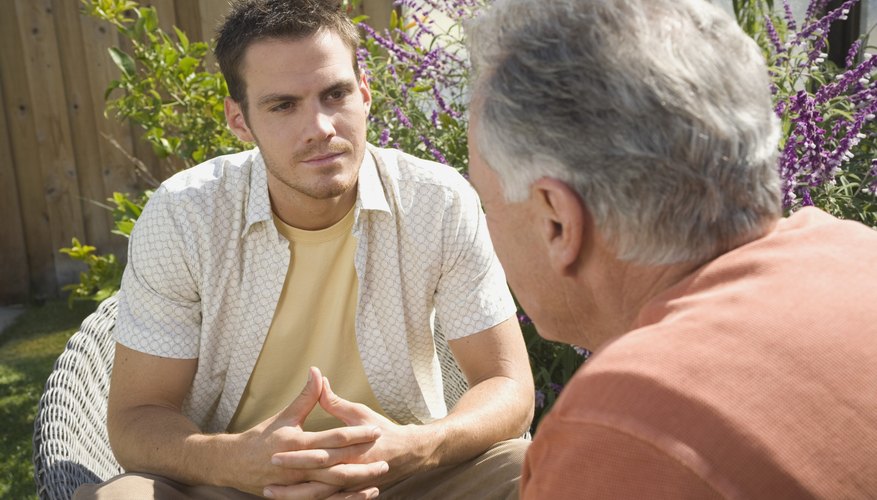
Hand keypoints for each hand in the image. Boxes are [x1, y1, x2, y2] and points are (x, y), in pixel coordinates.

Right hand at [232, 367, 388, 497]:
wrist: (234, 463)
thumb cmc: (262, 437)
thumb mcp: (285, 415)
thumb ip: (306, 396)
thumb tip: (317, 371)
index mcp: (296, 443)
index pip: (332, 439)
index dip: (356, 435)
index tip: (376, 430)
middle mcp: (297, 466)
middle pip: (336, 466)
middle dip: (362, 464)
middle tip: (385, 461)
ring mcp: (296, 484)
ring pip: (330, 488)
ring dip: (354, 486)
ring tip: (377, 481)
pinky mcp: (294, 496)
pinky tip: (358, 495)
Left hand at [273, 377, 433, 489]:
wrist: (409, 453)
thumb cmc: (382, 430)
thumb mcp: (360, 413)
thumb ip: (335, 402)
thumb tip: (318, 378)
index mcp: (354, 448)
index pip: (322, 451)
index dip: (298, 453)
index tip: (274, 451)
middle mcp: (353, 468)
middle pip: (318, 475)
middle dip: (292, 475)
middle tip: (268, 472)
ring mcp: (353, 485)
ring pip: (320, 495)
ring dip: (295, 496)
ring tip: (270, 493)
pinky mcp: (352, 494)